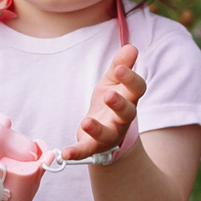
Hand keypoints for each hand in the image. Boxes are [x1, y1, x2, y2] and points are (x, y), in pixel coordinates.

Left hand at [65, 44, 142, 160]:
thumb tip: (131, 47)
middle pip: (127, 112)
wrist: (106, 133)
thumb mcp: (112, 82)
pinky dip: (76, 153)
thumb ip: (120, 66)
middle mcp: (122, 118)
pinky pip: (86, 150)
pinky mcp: (93, 146)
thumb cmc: (110, 102)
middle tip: (109, 95)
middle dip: (119, 104)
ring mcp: (109, 133)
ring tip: (87, 122)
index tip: (121, 68)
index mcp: (128, 99)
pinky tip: (64, 153)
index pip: (136, 89)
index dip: (131, 79)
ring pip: (107, 134)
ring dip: (97, 129)